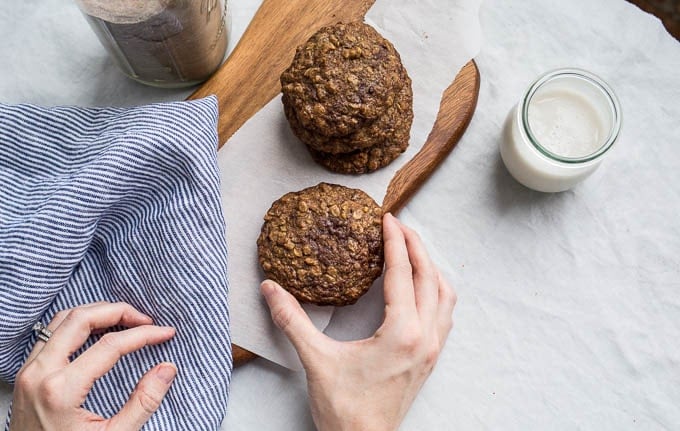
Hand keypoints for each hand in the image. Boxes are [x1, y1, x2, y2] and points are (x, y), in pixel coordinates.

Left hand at [10, 302, 176, 430]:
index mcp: (61, 390)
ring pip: (62, 320)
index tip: (165, 333)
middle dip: (118, 312)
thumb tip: (166, 369)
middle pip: (81, 319)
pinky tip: (97, 331)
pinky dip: (77, 324)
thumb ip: (143, 402)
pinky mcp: (25, 375)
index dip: (143, 334)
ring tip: (124, 320)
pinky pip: (50, 333)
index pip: (110, 345)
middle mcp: (40, 374)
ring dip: (96, 313)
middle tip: (145, 320)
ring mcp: (28, 372)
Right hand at [261, 213, 456, 430]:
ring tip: (413, 249)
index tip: (388, 218)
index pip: (402, 273)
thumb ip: (292, 321)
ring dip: (431, 267)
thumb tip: (270, 289)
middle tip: (399, 225)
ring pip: (445, 295)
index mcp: (402, 333)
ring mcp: (432, 350)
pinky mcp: (429, 359)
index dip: (395, 241)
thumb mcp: (316, 360)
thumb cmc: (345, 409)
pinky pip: (445, 314)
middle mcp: (425, 338)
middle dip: (417, 246)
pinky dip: (436, 291)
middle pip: (430, 277)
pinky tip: (421, 288)